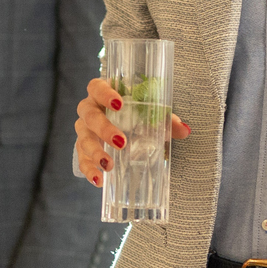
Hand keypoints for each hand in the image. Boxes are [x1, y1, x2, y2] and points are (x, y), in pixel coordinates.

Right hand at [73, 76, 191, 185]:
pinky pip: (81, 159)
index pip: (96, 87)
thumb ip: (166, 119)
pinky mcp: (83, 148)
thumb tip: (185, 130)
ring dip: (95, 152)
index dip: (105, 94)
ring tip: (109, 166)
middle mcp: (88, 109)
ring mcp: (83, 129)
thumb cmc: (134, 112)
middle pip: (89, 116)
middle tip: (121, 141)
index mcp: (101, 93)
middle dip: (104, 129)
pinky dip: (89, 170)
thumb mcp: (149, 113)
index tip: (119, 104)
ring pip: (83, 139)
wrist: (121, 123)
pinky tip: (99, 180)